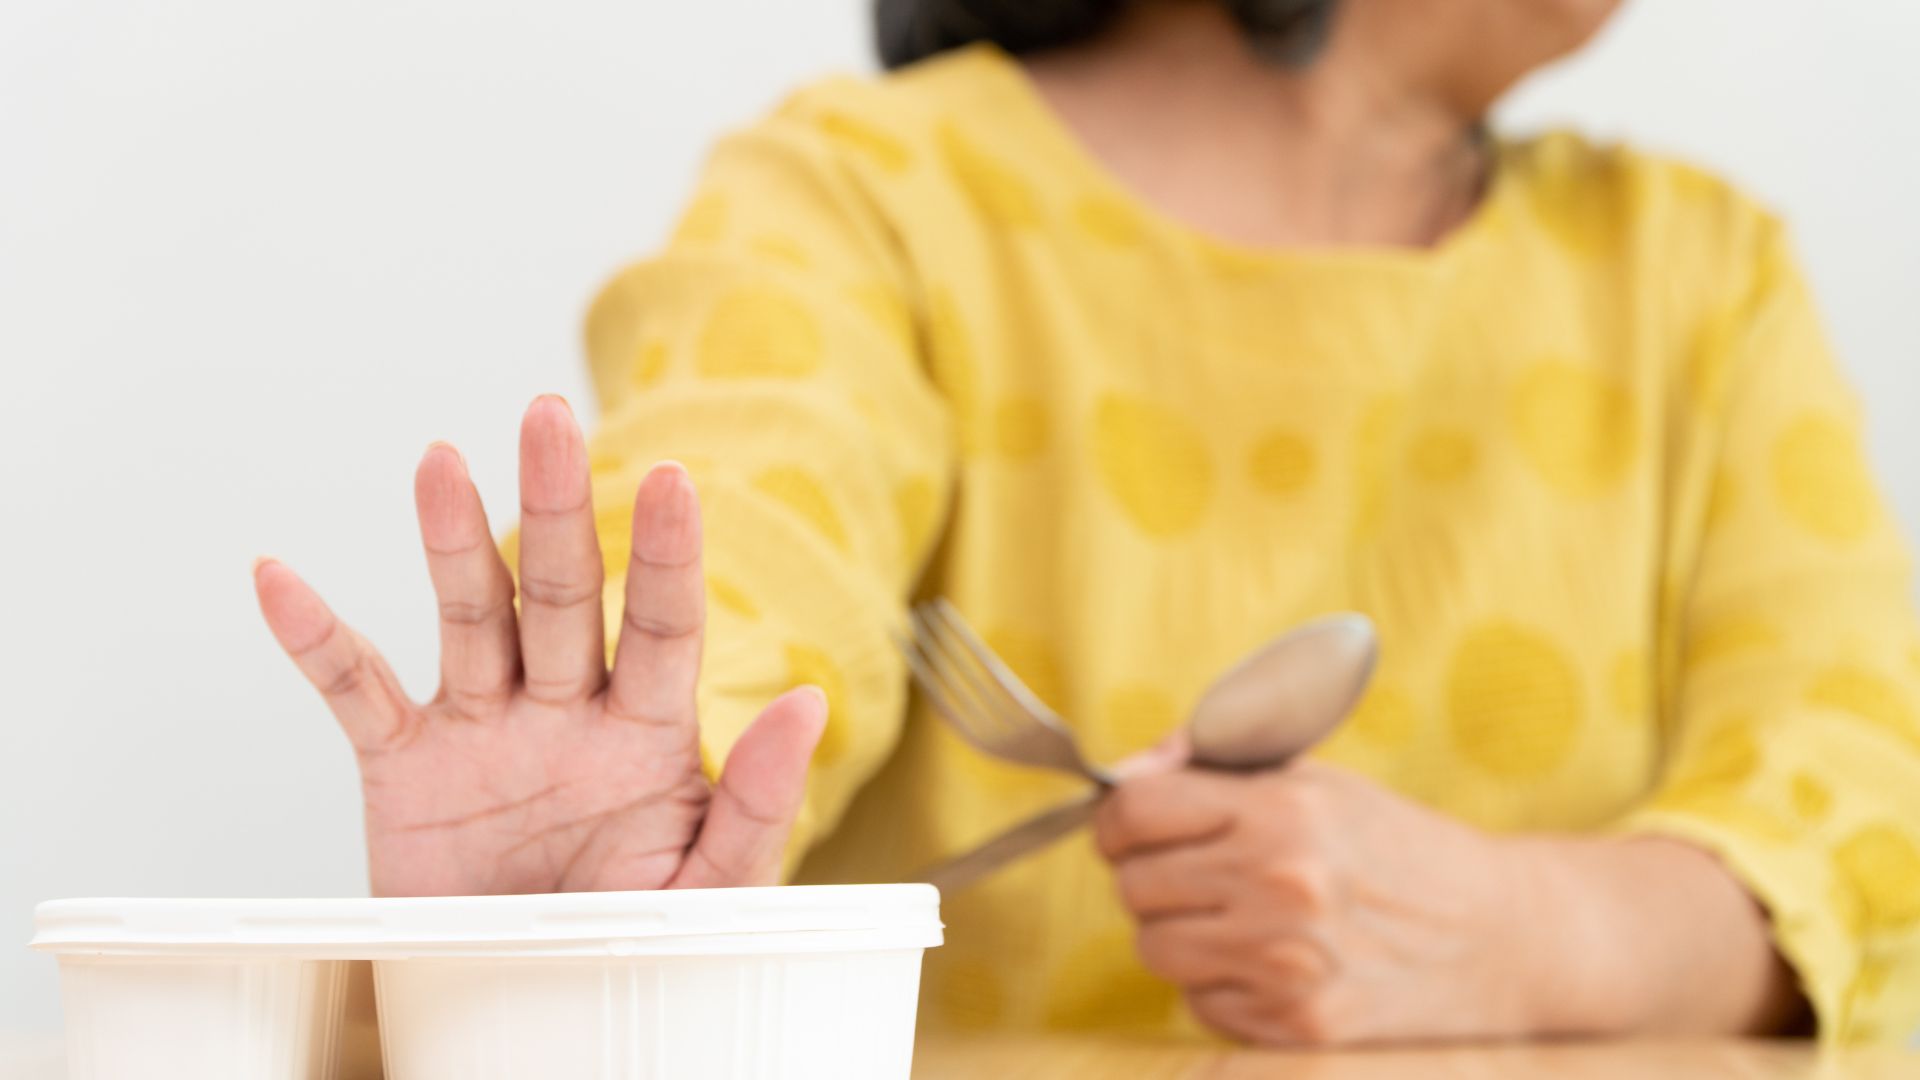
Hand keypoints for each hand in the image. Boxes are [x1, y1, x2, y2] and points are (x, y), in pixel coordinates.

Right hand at [254, 395, 825, 895]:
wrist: (531, 1018)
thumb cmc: (636, 952)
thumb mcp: (714, 890)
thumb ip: (759, 801)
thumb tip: (808, 701)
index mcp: (650, 734)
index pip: (666, 627)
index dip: (667, 555)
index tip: (672, 480)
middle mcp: (568, 711)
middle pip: (565, 594)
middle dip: (558, 507)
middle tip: (549, 417)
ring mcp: (485, 731)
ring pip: (471, 618)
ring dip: (452, 540)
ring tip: (440, 459)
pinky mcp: (406, 769)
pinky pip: (356, 694)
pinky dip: (314, 641)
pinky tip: (280, 579)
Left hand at [1094, 761, 1539, 1044]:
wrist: (1501, 937)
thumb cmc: (1397, 846)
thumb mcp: (1315, 779)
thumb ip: (1212, 765)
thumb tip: (1122, 775)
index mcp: (1284, 810)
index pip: (1136, 810)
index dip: (1118, 820)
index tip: (1129, 830)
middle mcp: (1282, 885)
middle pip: (1135, 883)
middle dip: (1152, 876)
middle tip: (1197, 875)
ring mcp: (1289, 964)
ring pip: (1155, 949)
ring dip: (1180, 934)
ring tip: (1235, 918)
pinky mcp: (1297, 1028)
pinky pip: (1199, 1003)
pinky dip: (1221, 985)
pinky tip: (1274, 963)